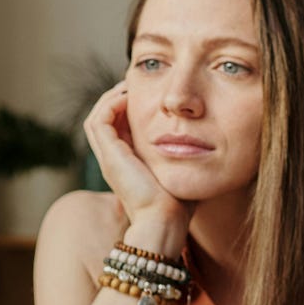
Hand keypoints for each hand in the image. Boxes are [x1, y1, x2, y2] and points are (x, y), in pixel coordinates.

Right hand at [82, 81, 189, 229]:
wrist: (165, 221)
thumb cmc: (179, 204)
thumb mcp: (182, 172)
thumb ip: (187, 157)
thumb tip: (206, 144)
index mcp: (128, 164)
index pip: (120, 128)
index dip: (130, 108)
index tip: (149, 94)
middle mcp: (114, 160)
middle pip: (105, 120)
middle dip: (118, 98)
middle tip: (135, 83)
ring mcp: (109, 158)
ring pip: (97, 117)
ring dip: (111, 98)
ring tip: (129, 85)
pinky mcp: (109, 156)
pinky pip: (99, 121)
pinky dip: (110, 105)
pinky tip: (128, 97)